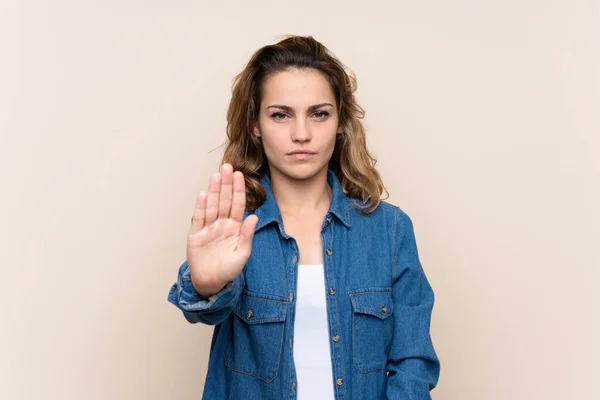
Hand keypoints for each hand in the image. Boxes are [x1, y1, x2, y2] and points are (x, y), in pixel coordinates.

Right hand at [187, 163, 257, 296]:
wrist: (211, 283)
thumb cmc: (229, 270)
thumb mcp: (242, 254)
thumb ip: (247, 235)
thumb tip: (254, 216)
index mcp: (235, 227)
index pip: (238, 204)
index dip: (239, 190)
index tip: (240, 175)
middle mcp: (222, 224)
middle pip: (224, 200)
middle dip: (226, 184)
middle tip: (227, 167)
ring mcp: (209, 228)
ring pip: (212, 205)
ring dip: (213, 191)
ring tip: (216, 176)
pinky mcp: (196, 235)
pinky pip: (199, 218)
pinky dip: (200, 207)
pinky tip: (202, 194)